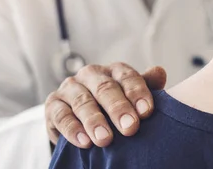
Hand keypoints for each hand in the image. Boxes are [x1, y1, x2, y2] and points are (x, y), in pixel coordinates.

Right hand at [45, 63, 166, 147]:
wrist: (79, 119)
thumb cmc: (112, 107)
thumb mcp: (130, 97)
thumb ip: (146, 86)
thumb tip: (160, 72)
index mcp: (113, 71)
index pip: (127, 76)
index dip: (137, 93)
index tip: (147, 112)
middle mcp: (91, 74)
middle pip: (105, 88)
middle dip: (119, 109)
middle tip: (131, 128)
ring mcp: (70, 88)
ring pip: (82, 101)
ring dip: (94, 121)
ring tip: (105, 140)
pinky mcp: (53, 104)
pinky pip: (61, 115)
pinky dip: (72, 129)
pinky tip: (84, 142)